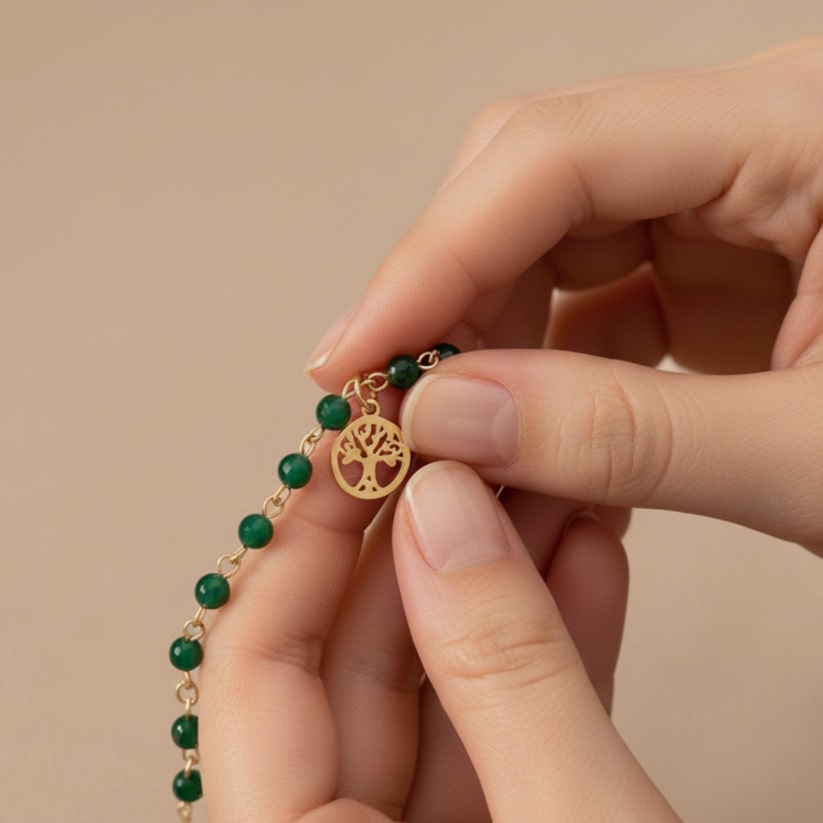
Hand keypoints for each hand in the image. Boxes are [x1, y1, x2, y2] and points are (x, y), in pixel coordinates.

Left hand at [199, 451, 676, 819]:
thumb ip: (506, 675)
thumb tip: (443, 510)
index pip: (254, 667)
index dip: (302, 541)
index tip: (353, 447)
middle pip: (356, 662)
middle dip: (426, 542)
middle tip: (463, 447)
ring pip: (444, 684)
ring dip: (503, 581)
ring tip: (547, 483)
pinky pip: (506, 727)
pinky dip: (550, 647)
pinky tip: (585, 560)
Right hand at [306, 38, 822, 552]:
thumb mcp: (822, 454)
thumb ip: (628, 436)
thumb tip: (452, 420)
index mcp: (811, 126)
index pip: (561, 154)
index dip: (435, 257)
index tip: (354, 355)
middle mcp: (756, 138)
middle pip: (535, 176)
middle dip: (450, 292)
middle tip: (394, 397)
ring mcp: (731, 198)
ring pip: (549, 235)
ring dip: (489, 334)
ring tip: (459, 429)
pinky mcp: (716, 261)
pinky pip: (590, 291)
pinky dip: (541, 364)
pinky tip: (526, 429)